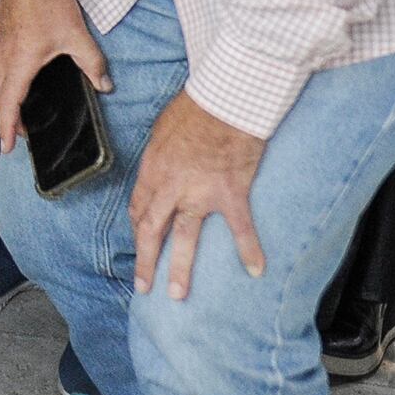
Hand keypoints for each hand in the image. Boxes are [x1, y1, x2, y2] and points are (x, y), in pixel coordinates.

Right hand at [0, 0, 111, 153]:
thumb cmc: (48, 0)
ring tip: (15, 107)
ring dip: (0, 99)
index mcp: (21, 63)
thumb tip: (104, 85)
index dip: (6, 129)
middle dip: (5, 118)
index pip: (9, 104)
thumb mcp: (77, 36)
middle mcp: (3, 57)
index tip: (7, 147)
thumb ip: (93, 64)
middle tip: (20, 130)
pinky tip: (10, 77)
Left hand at [128, 91, 267, 296]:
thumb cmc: (194, 108)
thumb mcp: (162, 129)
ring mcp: (200, 193)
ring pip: (186, 237)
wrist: (223, 100)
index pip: (139, 207)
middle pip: (152, 229)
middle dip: (146, 260)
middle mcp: (171, 187)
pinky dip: (249, 250)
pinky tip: (256, 271)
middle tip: (144, 286)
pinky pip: (240, 228)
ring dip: (180, 268)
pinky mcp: (230, 193)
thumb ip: (162, 154)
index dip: (138, 228)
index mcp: (153, 170)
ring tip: (177, 294)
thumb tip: (164, 166)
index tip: (140, 242)